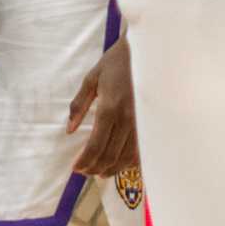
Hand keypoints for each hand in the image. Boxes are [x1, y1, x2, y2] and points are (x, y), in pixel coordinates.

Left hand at [67, 37, 139, 178]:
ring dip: (113, 168)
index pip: (96, 144)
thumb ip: (79, 105)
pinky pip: (143, 150)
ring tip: (100, 172)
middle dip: (96, 167)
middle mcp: (129, 120)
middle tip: (85, 173)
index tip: (75, 169)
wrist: (148, 52)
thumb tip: (69, 129)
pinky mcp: (154, 124)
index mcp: (110, 108)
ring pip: (128, 156)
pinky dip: (131, 162)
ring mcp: (144, 123)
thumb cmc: (116, 63)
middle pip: (111, 155)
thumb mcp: (92, 79)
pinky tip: (121, 165)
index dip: (85, 160)